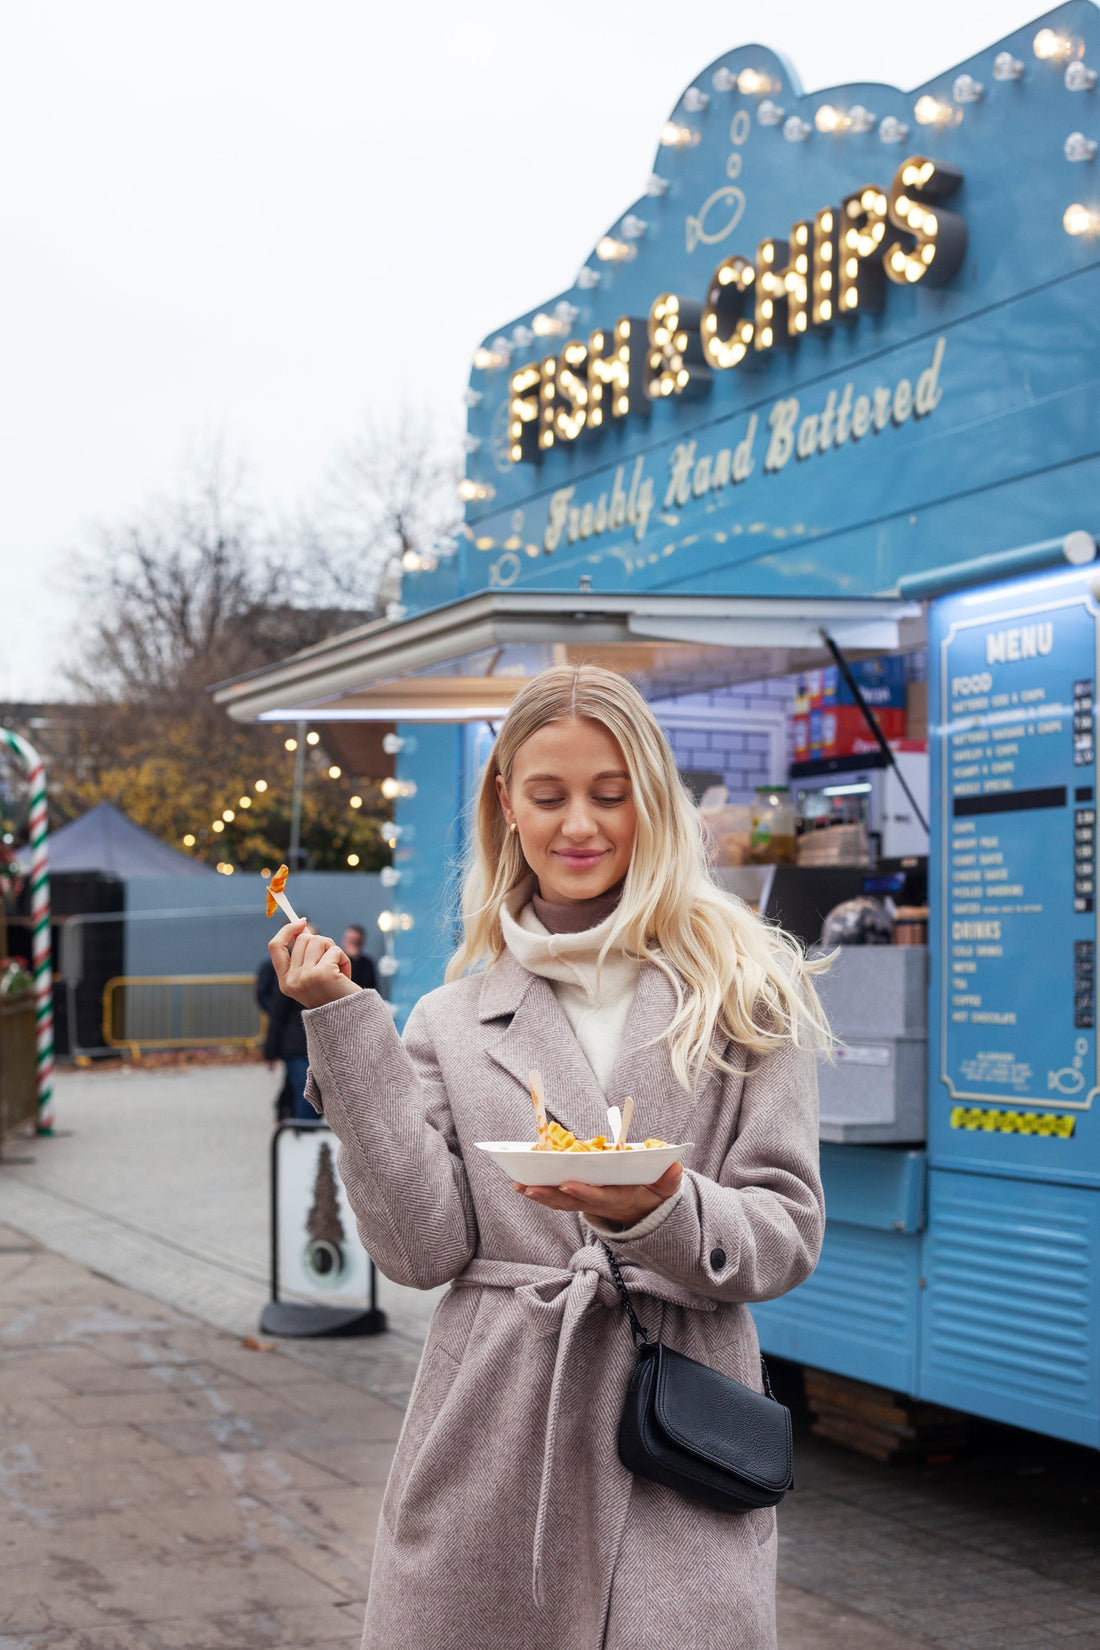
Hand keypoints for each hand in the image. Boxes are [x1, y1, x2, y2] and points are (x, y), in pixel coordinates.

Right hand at [268, 919, 359, 1008]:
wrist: (350, 1019)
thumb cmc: (333, 995)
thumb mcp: (312, 977)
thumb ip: (305, 955)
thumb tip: (303, 928)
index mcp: (285, 982)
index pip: (275, 947)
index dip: (287, 930)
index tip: (301, 921)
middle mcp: (291, 980)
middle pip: (302, 939)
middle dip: (322, 943)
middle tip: (333, 960)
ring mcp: (305, 977)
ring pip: (319, 941)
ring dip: (334, 951)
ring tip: (339, 971)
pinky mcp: (321, 974)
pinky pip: (334, 950)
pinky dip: (344, 959)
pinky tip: (345, 975)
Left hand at [514, 1161, 681, 1227]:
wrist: (644, 1213)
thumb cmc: (652, 1195)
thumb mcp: (664, 1189)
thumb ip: (668, 1180)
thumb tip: (674, 1167)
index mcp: (618, 1199)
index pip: (598, 1197)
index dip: (583, 1192)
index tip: (567, 1183)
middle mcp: (598, 1205)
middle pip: (571, 1202)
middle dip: (550, 1195)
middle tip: (529, 1187)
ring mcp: (586, 1204)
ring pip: (559, 1201)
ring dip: (539, 1194)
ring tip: (518, 1185)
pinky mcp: (578, 1200)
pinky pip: (556, 1197)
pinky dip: (540, 1192)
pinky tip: (522, 1184)